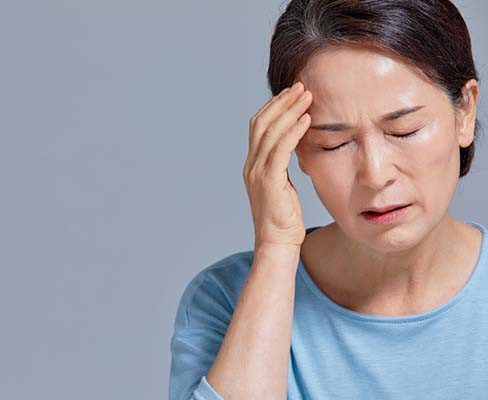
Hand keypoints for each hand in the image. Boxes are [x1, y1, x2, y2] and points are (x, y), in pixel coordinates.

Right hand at [242, 82, 312, 249]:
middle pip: (261, 123)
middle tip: (301, 86)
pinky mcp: (269, 181)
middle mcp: (251, 166)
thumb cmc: (284, 220)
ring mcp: (257, 173)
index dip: (274, 107)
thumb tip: (296, 149)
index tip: (291, 94)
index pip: (258, 127)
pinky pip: (281, 148)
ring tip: (307, 95)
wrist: (277, 244)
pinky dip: (294, 130)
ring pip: (271, 131)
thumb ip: (282, 167)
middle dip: (281, 102)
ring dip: (290, 110)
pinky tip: (307, 119)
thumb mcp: (282, 188)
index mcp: (253, 166)